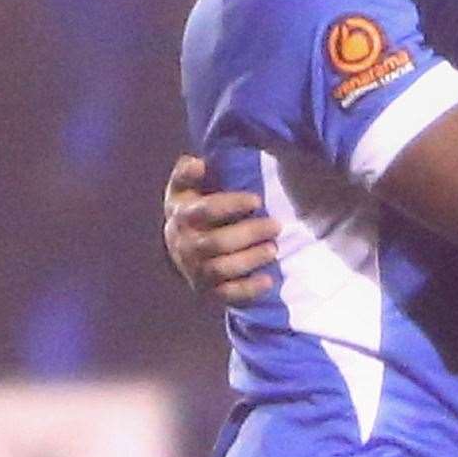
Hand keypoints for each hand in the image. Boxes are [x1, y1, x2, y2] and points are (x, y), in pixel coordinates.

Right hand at [162, 155, 279, 304]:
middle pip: (216, 242)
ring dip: (250, 259)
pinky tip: (268, 280)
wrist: (181, 250)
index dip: (230, 205)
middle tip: (276, 225)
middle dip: (249, 233)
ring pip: (222, 268)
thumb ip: (187, 173)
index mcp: (181, 215)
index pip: (204, 210)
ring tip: (274, 249)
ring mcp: (195, 269)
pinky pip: (228, 294)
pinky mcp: (209, 290)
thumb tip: (197, 162)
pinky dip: (248, 289)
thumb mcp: (185, 190)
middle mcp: (184, 244)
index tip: (256, 200)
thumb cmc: (193, 211)